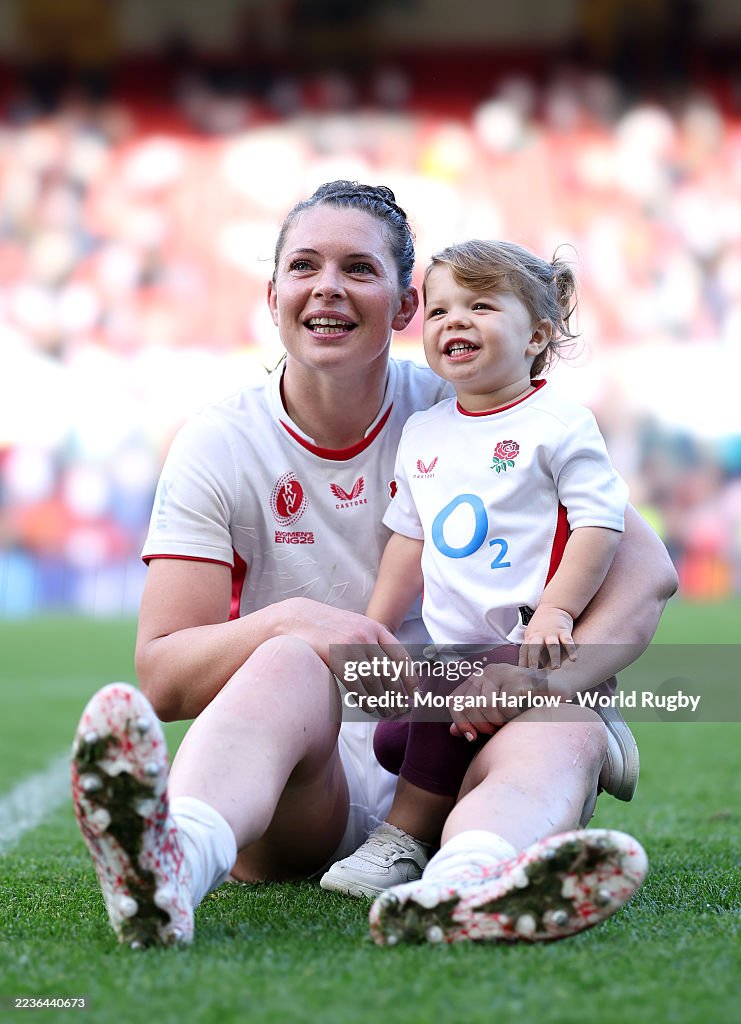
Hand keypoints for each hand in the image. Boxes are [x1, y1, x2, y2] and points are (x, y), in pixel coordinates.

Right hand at [278, 597, 417, 706]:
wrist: (295, 618)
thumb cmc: (325, 628)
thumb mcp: (353, 627)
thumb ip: (370, 642)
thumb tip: (388, 668)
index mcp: (374, 628)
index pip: (400, 656)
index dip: (409, 677)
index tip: (414, 694)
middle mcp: (366, 635)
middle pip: (389, 671)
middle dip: (398, 693)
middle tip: (402, 710)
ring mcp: (351, 644)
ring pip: (375, 680)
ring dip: (384, 700)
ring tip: (387, 714)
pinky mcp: (335, 655)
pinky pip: (356, 683)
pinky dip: (366, 699)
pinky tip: (370, 708)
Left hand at [448, 661, 549, 739]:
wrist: (557, 689)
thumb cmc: (526, 703)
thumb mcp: (498, 712)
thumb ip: (476, 718)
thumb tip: (453, 731)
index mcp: (479, 678)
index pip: (455, 700)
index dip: (460, 722)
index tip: (472, 738)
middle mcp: (488, 671)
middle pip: (468, 705)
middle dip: (481, 725)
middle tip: (495, 730)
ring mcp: (502, 672)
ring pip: (486, 706)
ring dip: (498, 721)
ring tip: (508, 722)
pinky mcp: (516, 678)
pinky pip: (505, 706)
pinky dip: (512, 717)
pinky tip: (521, 713)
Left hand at [519, 606, 575, 669]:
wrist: (554, 606)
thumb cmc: (540, 625)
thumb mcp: (531, 634)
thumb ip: (529, 649)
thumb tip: (524, 668)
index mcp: (530, 637)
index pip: (524, 650)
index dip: (523, 661)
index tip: (522, 673)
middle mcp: (540, 635)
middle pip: (535, 647)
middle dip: (534, 658)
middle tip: (534, 671)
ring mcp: (552, 633)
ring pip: (552, 645)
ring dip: (554, 656)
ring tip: (555, 668)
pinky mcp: (563, 631)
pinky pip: (568, 641)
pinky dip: (571, 650)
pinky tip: (574, 659)